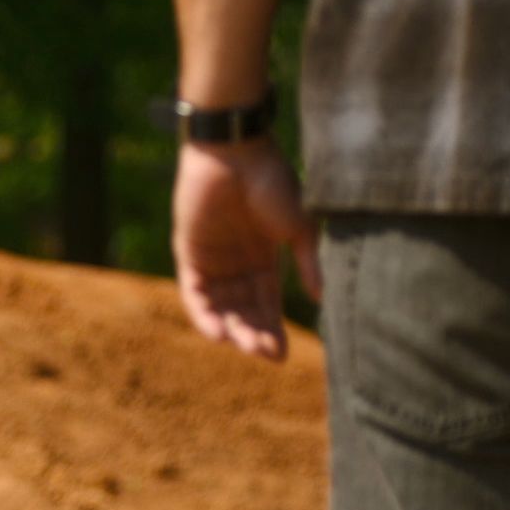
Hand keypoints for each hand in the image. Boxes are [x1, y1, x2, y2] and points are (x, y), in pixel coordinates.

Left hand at [172, 137, 322, 361]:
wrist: (237, 152)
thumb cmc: (273, 182)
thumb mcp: (298, 227)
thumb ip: (307, 262)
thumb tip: (321, 299)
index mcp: (264, 259)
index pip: (267, 305)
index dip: (273, 330)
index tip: (281, 357)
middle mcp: (236, 264)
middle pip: (243, 311)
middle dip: (254, 335)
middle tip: (266, 355)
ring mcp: (211, 259)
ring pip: (220, 307)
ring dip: (231, 330)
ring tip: (245, 346)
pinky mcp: (188, 252)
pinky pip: (194, 292)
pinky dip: (204, 314)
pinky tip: (219, 333)